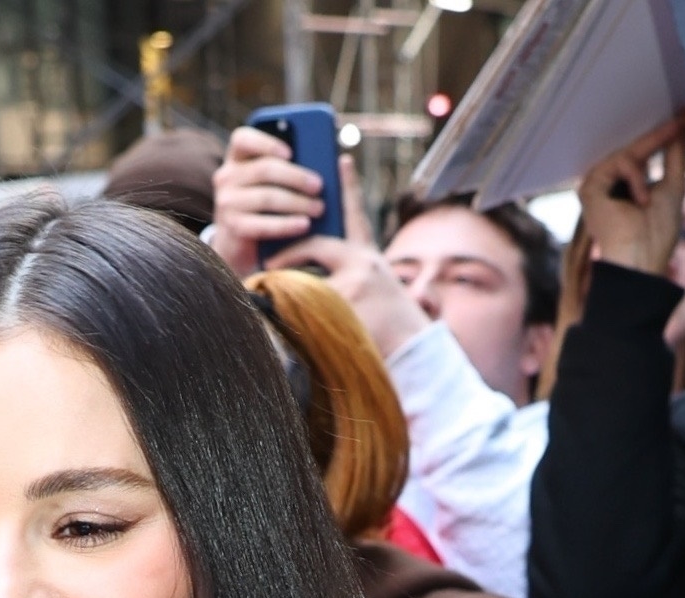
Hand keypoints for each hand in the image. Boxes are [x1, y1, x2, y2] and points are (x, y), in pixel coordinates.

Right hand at [211, 123, 329, 275]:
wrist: (240, 243)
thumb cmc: (264, 206)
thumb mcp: (271, 182)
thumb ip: (287, 166)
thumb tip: (327, 159)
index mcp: (237, 158)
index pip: (243, 139)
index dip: (267, 143)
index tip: (291, 153)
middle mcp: (227, 177)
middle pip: (264, 170)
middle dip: (296, 177)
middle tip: (320, 185)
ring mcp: (227, 203)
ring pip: (267, 197)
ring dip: (297, 203)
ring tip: (319, 208)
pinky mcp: (233, 227)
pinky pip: (263, 225)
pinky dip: (287, 225)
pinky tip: (305, 225)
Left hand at [256, 157, 429, 360]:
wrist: (416, 351)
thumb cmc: (394, 327)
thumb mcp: (377, 293)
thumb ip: (350, 278)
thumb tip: (306, 279)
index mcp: (371, 257)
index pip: (357, 214)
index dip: (349, 186)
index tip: (341, 159)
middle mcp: (364, 261)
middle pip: (316, 244)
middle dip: (290, 253)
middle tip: (269, 266)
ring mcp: (353, 281)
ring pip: (305, 280)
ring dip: (285, 293)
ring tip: (268, 301)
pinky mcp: (344, 303)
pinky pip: (304, 305)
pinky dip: (290, 316)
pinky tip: (279, 324)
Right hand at [577, 107, 684, 276]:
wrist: (641, 261)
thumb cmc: (657, 234)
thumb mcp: (674, 184)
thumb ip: (676, 153)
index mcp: (627, 184)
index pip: (644, 151)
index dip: (663, 133)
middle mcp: (609, 182)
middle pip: (635, 147)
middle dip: (659, 135)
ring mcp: (598, 185)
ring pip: (629, 153)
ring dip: (647, 167)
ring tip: (648, 198)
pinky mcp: (590, 188)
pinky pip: (620, 162)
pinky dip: (636, 178)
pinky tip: (639, 201)